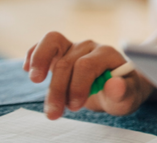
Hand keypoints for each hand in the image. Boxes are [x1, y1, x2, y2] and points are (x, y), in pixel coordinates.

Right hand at [24, 31, 152, 118]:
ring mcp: (74, 46)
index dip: (77, 86)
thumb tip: (114, 85)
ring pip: (52, 44)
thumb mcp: (128, 97)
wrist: (118, 86)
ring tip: (35, 80)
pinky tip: (28, 69)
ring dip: (40, 63)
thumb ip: (123, 92)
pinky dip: (35, 53)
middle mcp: (90, 47)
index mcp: (108, 54)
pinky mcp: (61, 51)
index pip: (87, 65)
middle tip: (54, 114)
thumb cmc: (123, 92)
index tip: (74, 106)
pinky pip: (45, 43)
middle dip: (57, 90)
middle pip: (67, 63)